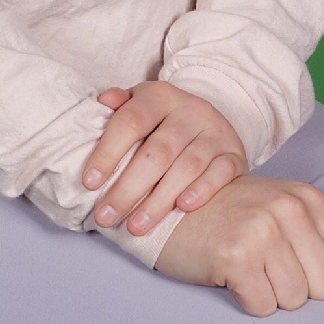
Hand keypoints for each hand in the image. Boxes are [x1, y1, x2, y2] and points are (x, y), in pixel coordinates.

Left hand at [84, 81, 248, 235]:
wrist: (211, 124)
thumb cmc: (163, 123)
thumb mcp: (141, 106)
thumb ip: (120, 107)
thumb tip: (104, 101)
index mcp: (160, 97)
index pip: (131, 121)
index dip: (108, 152)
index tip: (89, 183)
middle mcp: (190, 110)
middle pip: (157, 152)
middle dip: (128, 189)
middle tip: (106, 216)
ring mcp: (215, 132)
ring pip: (187, 167)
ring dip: (159, 201)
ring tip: (136, 226)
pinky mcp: (234, 154)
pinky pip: (221, 173)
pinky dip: (202, 190)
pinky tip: (183, 208)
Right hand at [152, 172, 323, 313]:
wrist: (166, 209)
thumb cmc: (227, 215)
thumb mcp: (281, 215)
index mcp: (306, 198)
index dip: (314, 275)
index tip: (284, 262)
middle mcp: (288, 209)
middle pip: (323, 288)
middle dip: (295, 290)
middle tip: (264, 270)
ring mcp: (262, 231)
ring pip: (293, 300)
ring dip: (269, 296)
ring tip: (247, 271)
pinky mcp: (236, 257)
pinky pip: (262, 307)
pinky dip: (246, 301)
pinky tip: (230, 278)